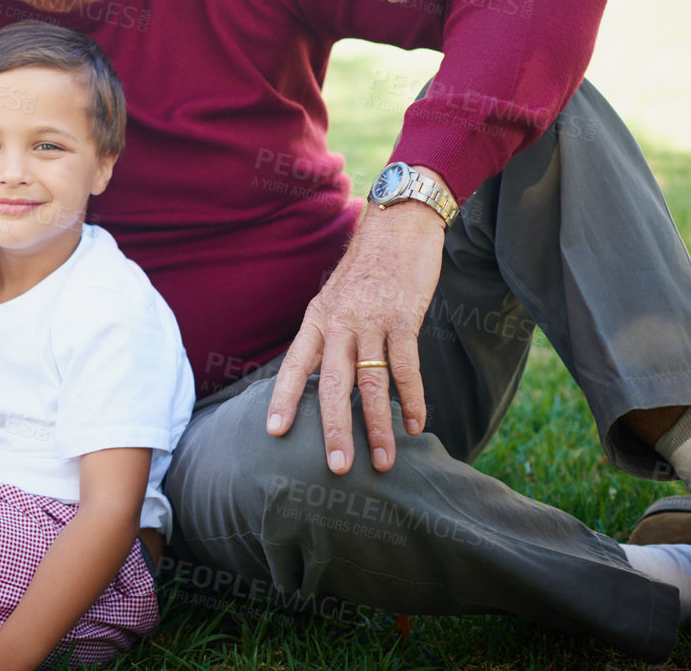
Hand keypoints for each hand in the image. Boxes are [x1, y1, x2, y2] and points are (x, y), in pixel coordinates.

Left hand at [265, 183, 447, 473]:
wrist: (397, 224)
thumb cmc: (367, 268)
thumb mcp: (336, 298)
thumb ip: (330, 335)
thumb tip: (325, 377)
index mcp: (317, 319)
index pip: (294, 365)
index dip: (284, 399)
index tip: (273, 432)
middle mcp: (339, 322)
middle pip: (332, 384)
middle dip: (334, 429)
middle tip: (336, 467)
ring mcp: (371, 320)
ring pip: (372, 383)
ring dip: (378, 426)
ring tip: (383, 461)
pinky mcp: (403, 317)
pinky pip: (406, 367)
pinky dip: (413, 399)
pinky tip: (416, 425)